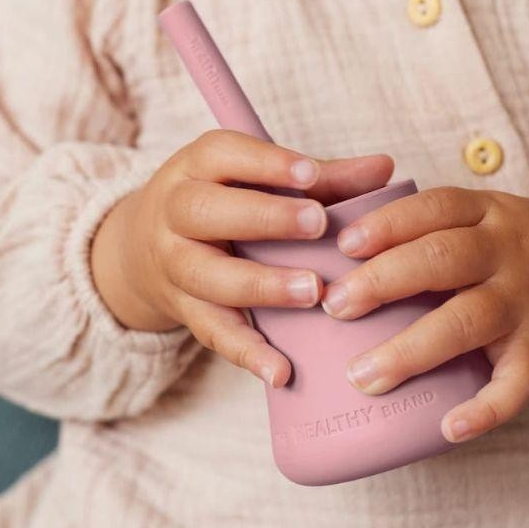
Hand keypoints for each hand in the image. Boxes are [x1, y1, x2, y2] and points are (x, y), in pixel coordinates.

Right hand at [91, 129, 393, 387]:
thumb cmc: (223, 202)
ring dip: (260, 285)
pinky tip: (281, 371)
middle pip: (204, 212)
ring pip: (207, 276)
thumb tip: (384, 169)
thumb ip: (321, 177)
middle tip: (318, 224)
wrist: (143, 248)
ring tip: (313, 293)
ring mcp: (175, 265)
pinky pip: (212, 332)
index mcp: (197, 168)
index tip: (310, 174)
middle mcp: (175, 213)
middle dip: (263, 218)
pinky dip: (247, 353)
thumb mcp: (256, 179)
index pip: (223, 155)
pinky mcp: (184, 311)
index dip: (265, 164)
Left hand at [320, 188, 528, 442]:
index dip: (389, 223)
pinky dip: (486, 408)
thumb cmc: (512, 246)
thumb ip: (424, 225)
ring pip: (468, 320)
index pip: (434, 208)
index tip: (343, 243)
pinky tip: (448, 428)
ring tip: (363, 376)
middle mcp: (505, 252)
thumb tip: (332, 249)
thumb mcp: (481, 215)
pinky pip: (518, 382)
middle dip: (383, 282)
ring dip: (412, 350)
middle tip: (334, 306)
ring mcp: (525, 300)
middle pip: (443, 259)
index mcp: (483, 213)